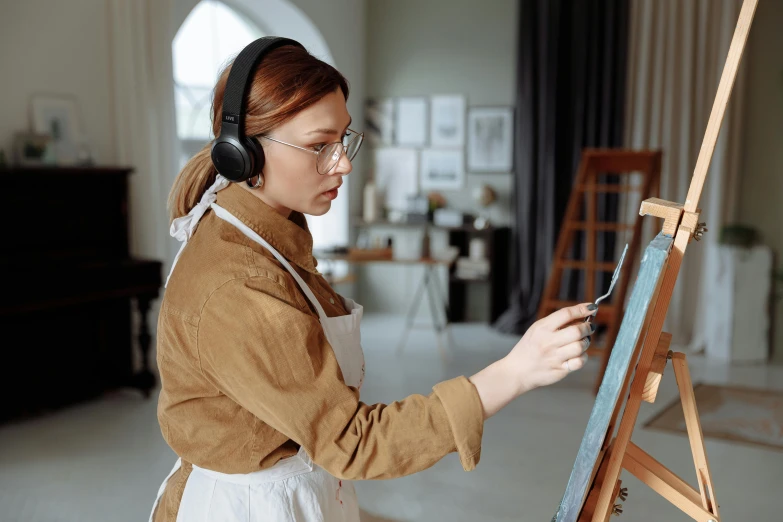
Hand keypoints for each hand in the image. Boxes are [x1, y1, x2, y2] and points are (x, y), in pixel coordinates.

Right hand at [468, 303, 596, 419]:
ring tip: (583, 341)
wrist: (517, 371)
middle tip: (589, 327)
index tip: (591, 308)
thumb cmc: (529, 348)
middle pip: (577, 330)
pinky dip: (583, 357)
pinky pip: (579, 362)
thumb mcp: (536, 330)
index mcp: (541, 328)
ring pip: (580, 346)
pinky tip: (578, 354)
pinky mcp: (559, 370)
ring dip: (586, 342)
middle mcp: (548, 342)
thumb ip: (556, 323)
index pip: (566, 314)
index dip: (582, 309)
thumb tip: (581, 317)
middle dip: (588, 327)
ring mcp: (554, 357)